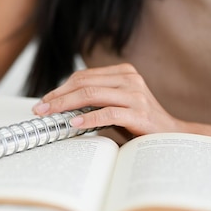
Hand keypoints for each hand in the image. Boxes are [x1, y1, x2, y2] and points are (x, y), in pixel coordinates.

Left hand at [32, 63, 185, 136]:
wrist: (171, 137)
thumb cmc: (139, 123)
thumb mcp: (115, 106)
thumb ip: (95, 101)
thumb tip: (59, 108)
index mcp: (123, 72)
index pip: (83, 76)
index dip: (60, 88)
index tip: (43, 101)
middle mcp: (129, 79)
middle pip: (84, 83)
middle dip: (58, 97)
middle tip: (40, 109)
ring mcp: (135, 95)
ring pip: (91, 94)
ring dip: (66, 105)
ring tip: (50, 115)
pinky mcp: (139, 113)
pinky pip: (107, 113)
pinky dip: (87, 119)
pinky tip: (72, 124)